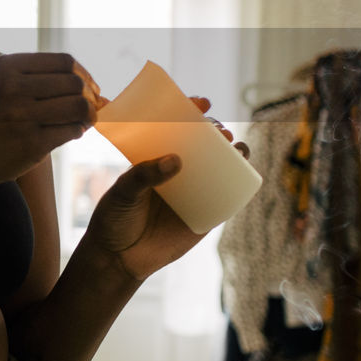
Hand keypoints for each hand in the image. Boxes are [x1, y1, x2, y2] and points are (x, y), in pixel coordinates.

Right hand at [0, 52, 105, 183]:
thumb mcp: (2, 85)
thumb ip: (43, 81)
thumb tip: (100, 92)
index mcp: (7, 66)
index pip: (64, 61)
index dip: (84, 74)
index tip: (88, 87)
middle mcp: (13, 87)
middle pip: (75, 82)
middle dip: (88, 95)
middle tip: (88, 107)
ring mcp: (22, 115)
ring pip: (79, 105)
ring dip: (89, 114)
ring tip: (83, 120)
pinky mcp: (31, 142)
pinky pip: (72, 130)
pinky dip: (78, 131)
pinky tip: (70, 133)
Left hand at [83, 97, 247, 280]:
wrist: (119, 259)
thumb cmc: (114, 219)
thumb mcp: (124, 192)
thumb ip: (144, 175)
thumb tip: (175, 160)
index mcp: (154, 159)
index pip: (174, 129)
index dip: (189, 112)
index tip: (200, 101)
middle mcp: (176, 172)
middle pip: (202, 145)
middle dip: (215, 131)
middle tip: (218, 129)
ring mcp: (192, 193)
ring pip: (219, 168)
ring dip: (233, 153)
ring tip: (236, 146)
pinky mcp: (204, 216)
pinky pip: (227, 198)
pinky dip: (239, 184)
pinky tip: (245, 172)